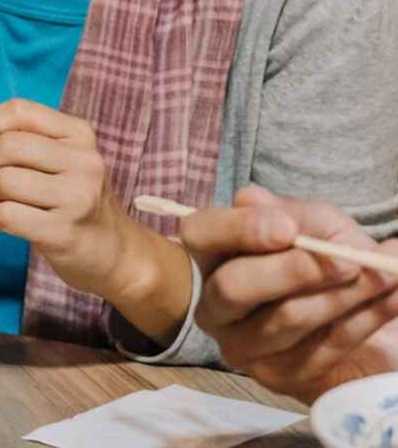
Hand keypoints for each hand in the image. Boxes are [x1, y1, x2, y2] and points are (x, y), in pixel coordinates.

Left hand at [0, 99, 156, 302]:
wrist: (113, 251)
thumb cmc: (73, 200)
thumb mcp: (50, 161)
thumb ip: (9, 137)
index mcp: (78, 134)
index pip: (19, 111)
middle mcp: (83, 161)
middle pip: (6, 146)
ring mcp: (77, 197)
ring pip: (2, 181)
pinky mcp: (64, 231)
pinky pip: (5, 215)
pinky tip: (2, 220)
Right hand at [182, 186, 397, 402]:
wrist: (362, 316)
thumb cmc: (329, 261)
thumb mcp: (319, 226)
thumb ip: (292, 214)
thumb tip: (252, 200)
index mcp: (213, 256)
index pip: (199, 235)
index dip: (237, 229)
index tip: (287, 229)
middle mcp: (214, 304)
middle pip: (234, 286)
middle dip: (296, 271)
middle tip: (349, 261)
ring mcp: (240, 344)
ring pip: (286, 318)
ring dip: (346, 294)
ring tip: (387, 273)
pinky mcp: (276, 376)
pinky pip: (323, 347)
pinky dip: (366, 318)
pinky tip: (392, 297)